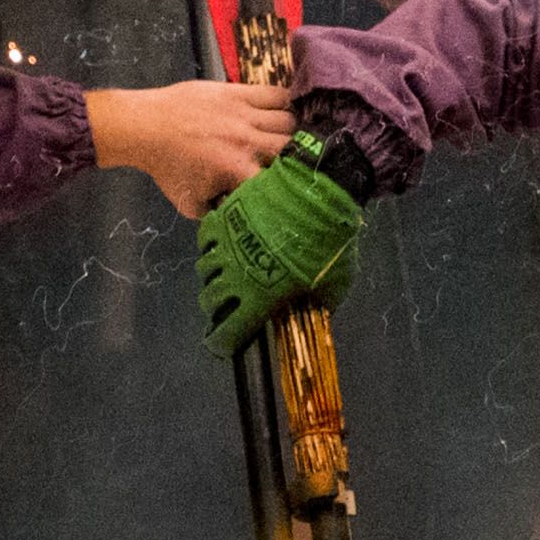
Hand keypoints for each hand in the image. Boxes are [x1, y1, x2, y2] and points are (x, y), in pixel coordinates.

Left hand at [90, 78, 292, 216]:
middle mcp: (248, 142)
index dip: (294, 187)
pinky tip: (291, 109)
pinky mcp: (239, 92)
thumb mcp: (191, 204)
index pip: (282, 182)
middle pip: (293, 148)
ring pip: (289, 120)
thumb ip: (218, 215)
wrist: (145, 127)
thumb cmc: (166, 166)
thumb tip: (240, 221)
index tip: (298, 191)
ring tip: (294, 137)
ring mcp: (245, 114)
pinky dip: (289, 102)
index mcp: (239, 171)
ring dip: (295, 131)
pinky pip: (276, 93)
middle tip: (300, 163)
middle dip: (300, 158)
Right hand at [195, 146, 365, 353]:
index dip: (221, 343)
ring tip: (221, 276)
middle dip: (215, 309)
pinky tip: (219, 245)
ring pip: (205, 269)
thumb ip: (320, 302)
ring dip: (211, 277)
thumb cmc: (329, 242)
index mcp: (259, 297)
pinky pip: (207, 236)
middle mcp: (236, 273)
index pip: (228, 331)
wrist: (318, 193)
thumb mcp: (334, 282)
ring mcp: (227, 243)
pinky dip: (210, 244)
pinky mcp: (225, 216)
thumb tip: (319, 312)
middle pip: (211, 300)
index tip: (221, 346)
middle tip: (223, 309)